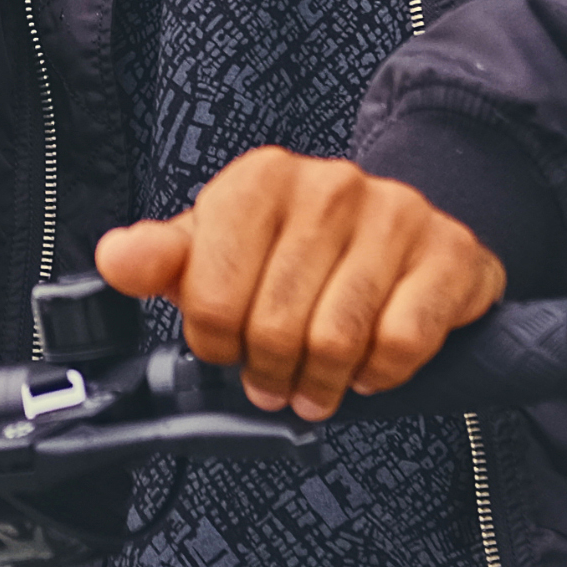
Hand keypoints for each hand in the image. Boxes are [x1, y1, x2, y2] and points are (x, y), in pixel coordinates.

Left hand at [95, 147, 503, 419]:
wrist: (403, 231)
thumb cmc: (296, 249)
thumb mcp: (220, 247)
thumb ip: (163, 259)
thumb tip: (116, 259)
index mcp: (260, 179)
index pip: (209, 294)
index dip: (213, 344)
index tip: (226, 352)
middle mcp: (329, 184)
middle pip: (274, 324)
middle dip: (268, 373)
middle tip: (273, 385)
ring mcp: (396, 213)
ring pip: (337, 339)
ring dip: (321, 383)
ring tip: (314, 387)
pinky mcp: (450, 252)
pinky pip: (403, 342)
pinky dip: (380, 375)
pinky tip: (369, 367)